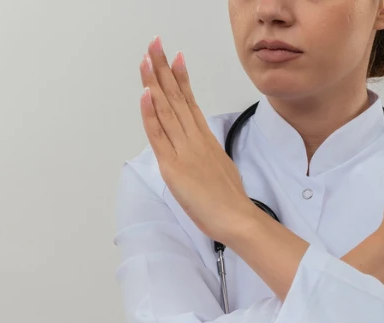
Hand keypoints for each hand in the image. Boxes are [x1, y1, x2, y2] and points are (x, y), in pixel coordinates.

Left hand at [138, 37, 260, 242]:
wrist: (238, 218)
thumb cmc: (230, 201)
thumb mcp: (220, 168)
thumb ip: (207, 155)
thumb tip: (201, 151)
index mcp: (204, 139)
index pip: (189, 101)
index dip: (181, 77)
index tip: (175, 56)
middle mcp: (194, 139)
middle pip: (176, 97)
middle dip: (164, 69)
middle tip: (155, 44)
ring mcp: (183, 150)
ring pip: (166, 110)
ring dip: (154, 82)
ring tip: (147, 58)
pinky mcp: (173, 166)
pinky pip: (159, 135)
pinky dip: (150, 113)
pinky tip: (146, 93)